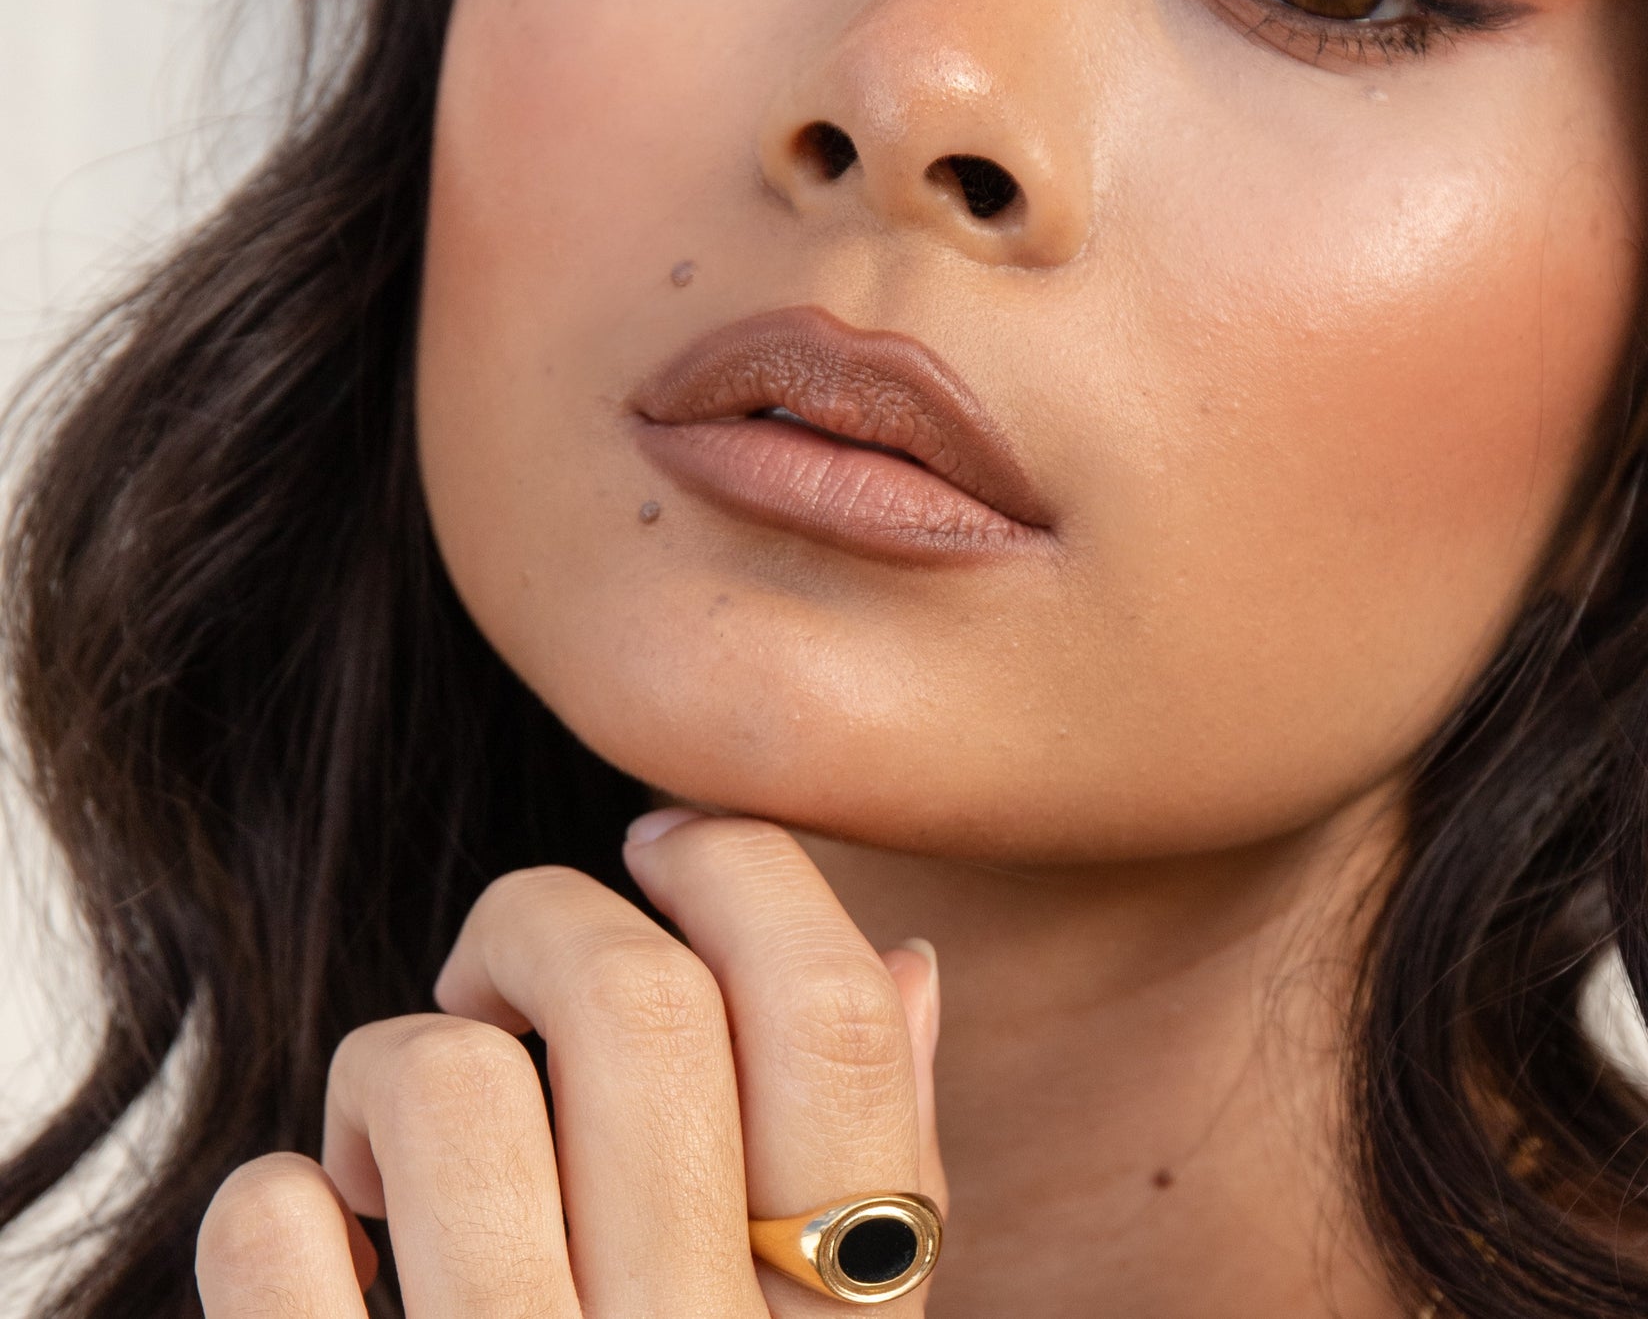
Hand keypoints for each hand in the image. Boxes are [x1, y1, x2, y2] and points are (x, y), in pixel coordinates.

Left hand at [194, 813, 945, 1316]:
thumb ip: (887, 1182)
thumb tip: (909, 961)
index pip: (843, 1022)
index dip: (748, 870)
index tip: (667, 845)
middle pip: (635, 1001)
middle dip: (543, 924)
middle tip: (507, 989)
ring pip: (441, 1084)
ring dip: (401, 1065)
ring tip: (408, 1155)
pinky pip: (276, 1234)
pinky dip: (281, 1208)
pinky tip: (334, 1264)